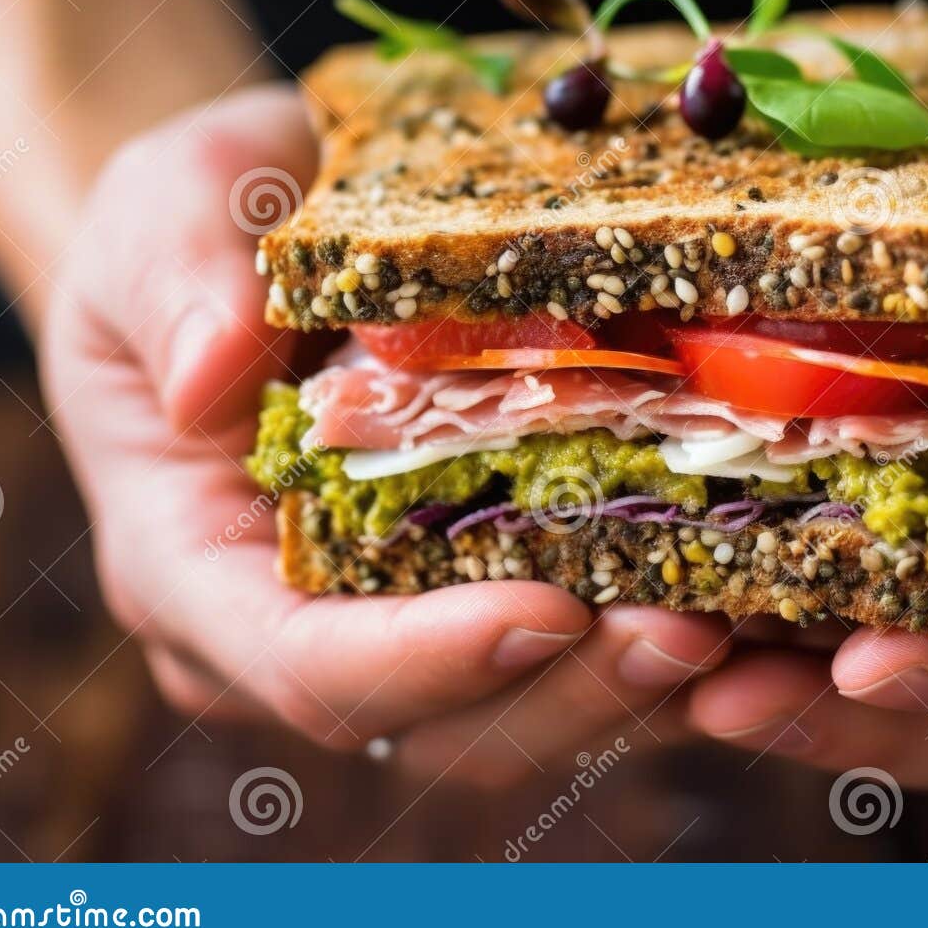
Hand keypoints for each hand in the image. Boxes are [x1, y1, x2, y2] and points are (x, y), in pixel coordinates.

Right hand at [43, 85, 732, 786]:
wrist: (265, 236)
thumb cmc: (203, 222)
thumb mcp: (167, 206)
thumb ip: (174, 280)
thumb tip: (205, 383)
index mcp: (197, 567)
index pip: (304, 663)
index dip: (424, 662)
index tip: (542, 614)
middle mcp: (304, 628)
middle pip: (442, 721)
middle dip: (571, 690)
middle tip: (695, 628)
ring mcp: (405, 623)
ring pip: (531, 708)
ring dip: (640, 684)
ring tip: (751, 620)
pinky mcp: (494, 591)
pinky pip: (586, 650)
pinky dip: (670, 638)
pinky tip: (760, 595)